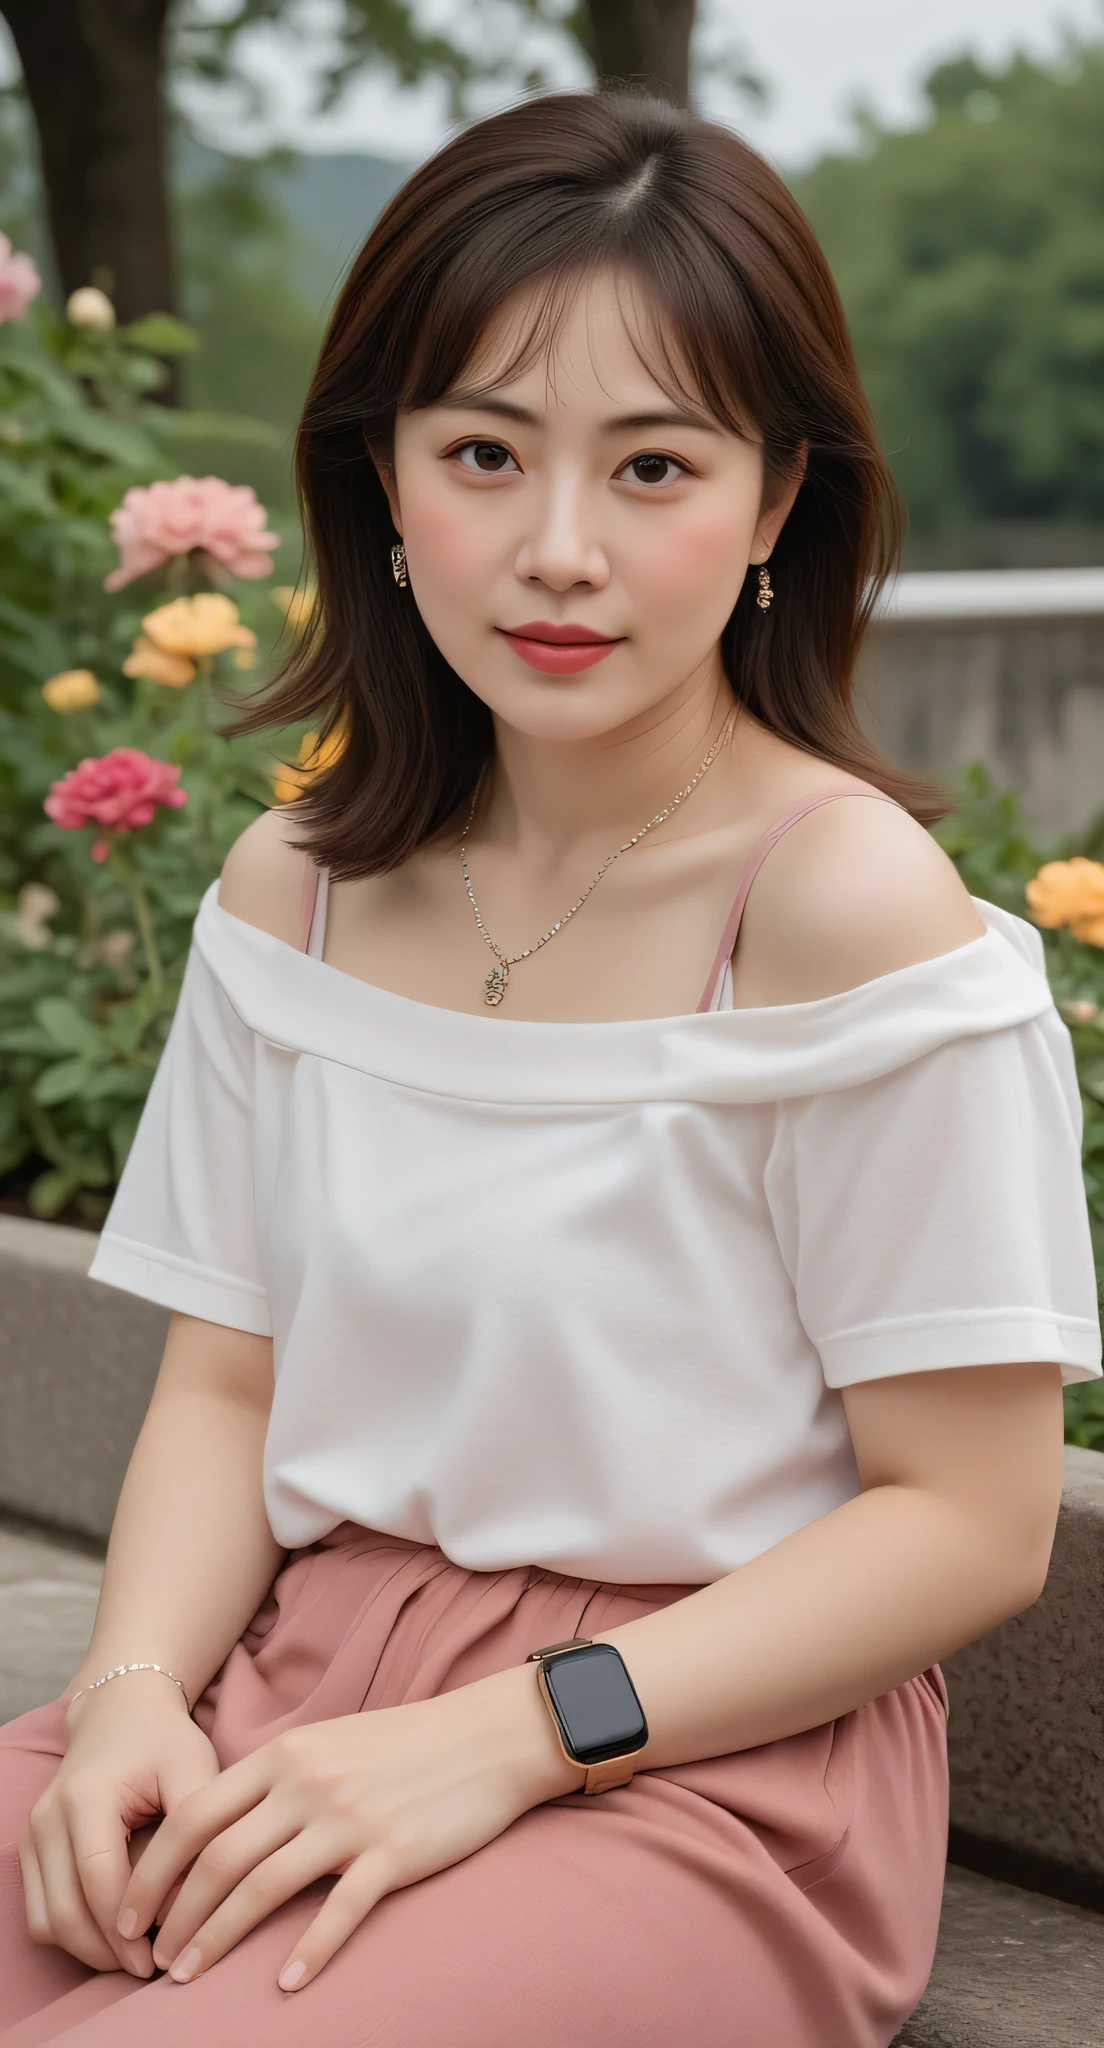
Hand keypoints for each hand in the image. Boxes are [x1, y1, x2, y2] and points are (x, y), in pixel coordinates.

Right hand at [19, 1676, 218, 1977]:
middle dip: (107, 1950)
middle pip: (65, 1911)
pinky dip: (72, 1934)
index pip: (99, 1879)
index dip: (128, 1927)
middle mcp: (49, 1817)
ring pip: (46, 1921)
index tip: (161, 1955)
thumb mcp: (193, 1768)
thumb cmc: (163, 1742)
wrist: (120, 1712)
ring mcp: (34, 1833)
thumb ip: (195, 1831)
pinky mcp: (32, 1848)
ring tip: (134, 1955)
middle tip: (150, 1966)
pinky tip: (113, 1934)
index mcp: (87, 1795)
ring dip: (87, 1949)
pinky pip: (40, 1912)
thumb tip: (186, 1905)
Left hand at [119, 1665, 578, 1991]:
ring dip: (216, 1937)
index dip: (154, 1867)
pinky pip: (338, 1911)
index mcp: (286, 1754)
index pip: (196, 1814)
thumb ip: (276, 1777)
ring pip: (262, 1886)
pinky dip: (308, 1951)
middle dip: (174, 1914)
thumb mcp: (328, 1742)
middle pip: (218, 1857)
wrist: (488, 1736)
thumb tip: (222, 1827)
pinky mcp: (392, 1853)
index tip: (130, 1909)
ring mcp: (350, 1819)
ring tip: (187, 1976)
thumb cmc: (405, 1744)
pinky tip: (285, 1984)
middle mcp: (308, 1783)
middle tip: (149, 1958)